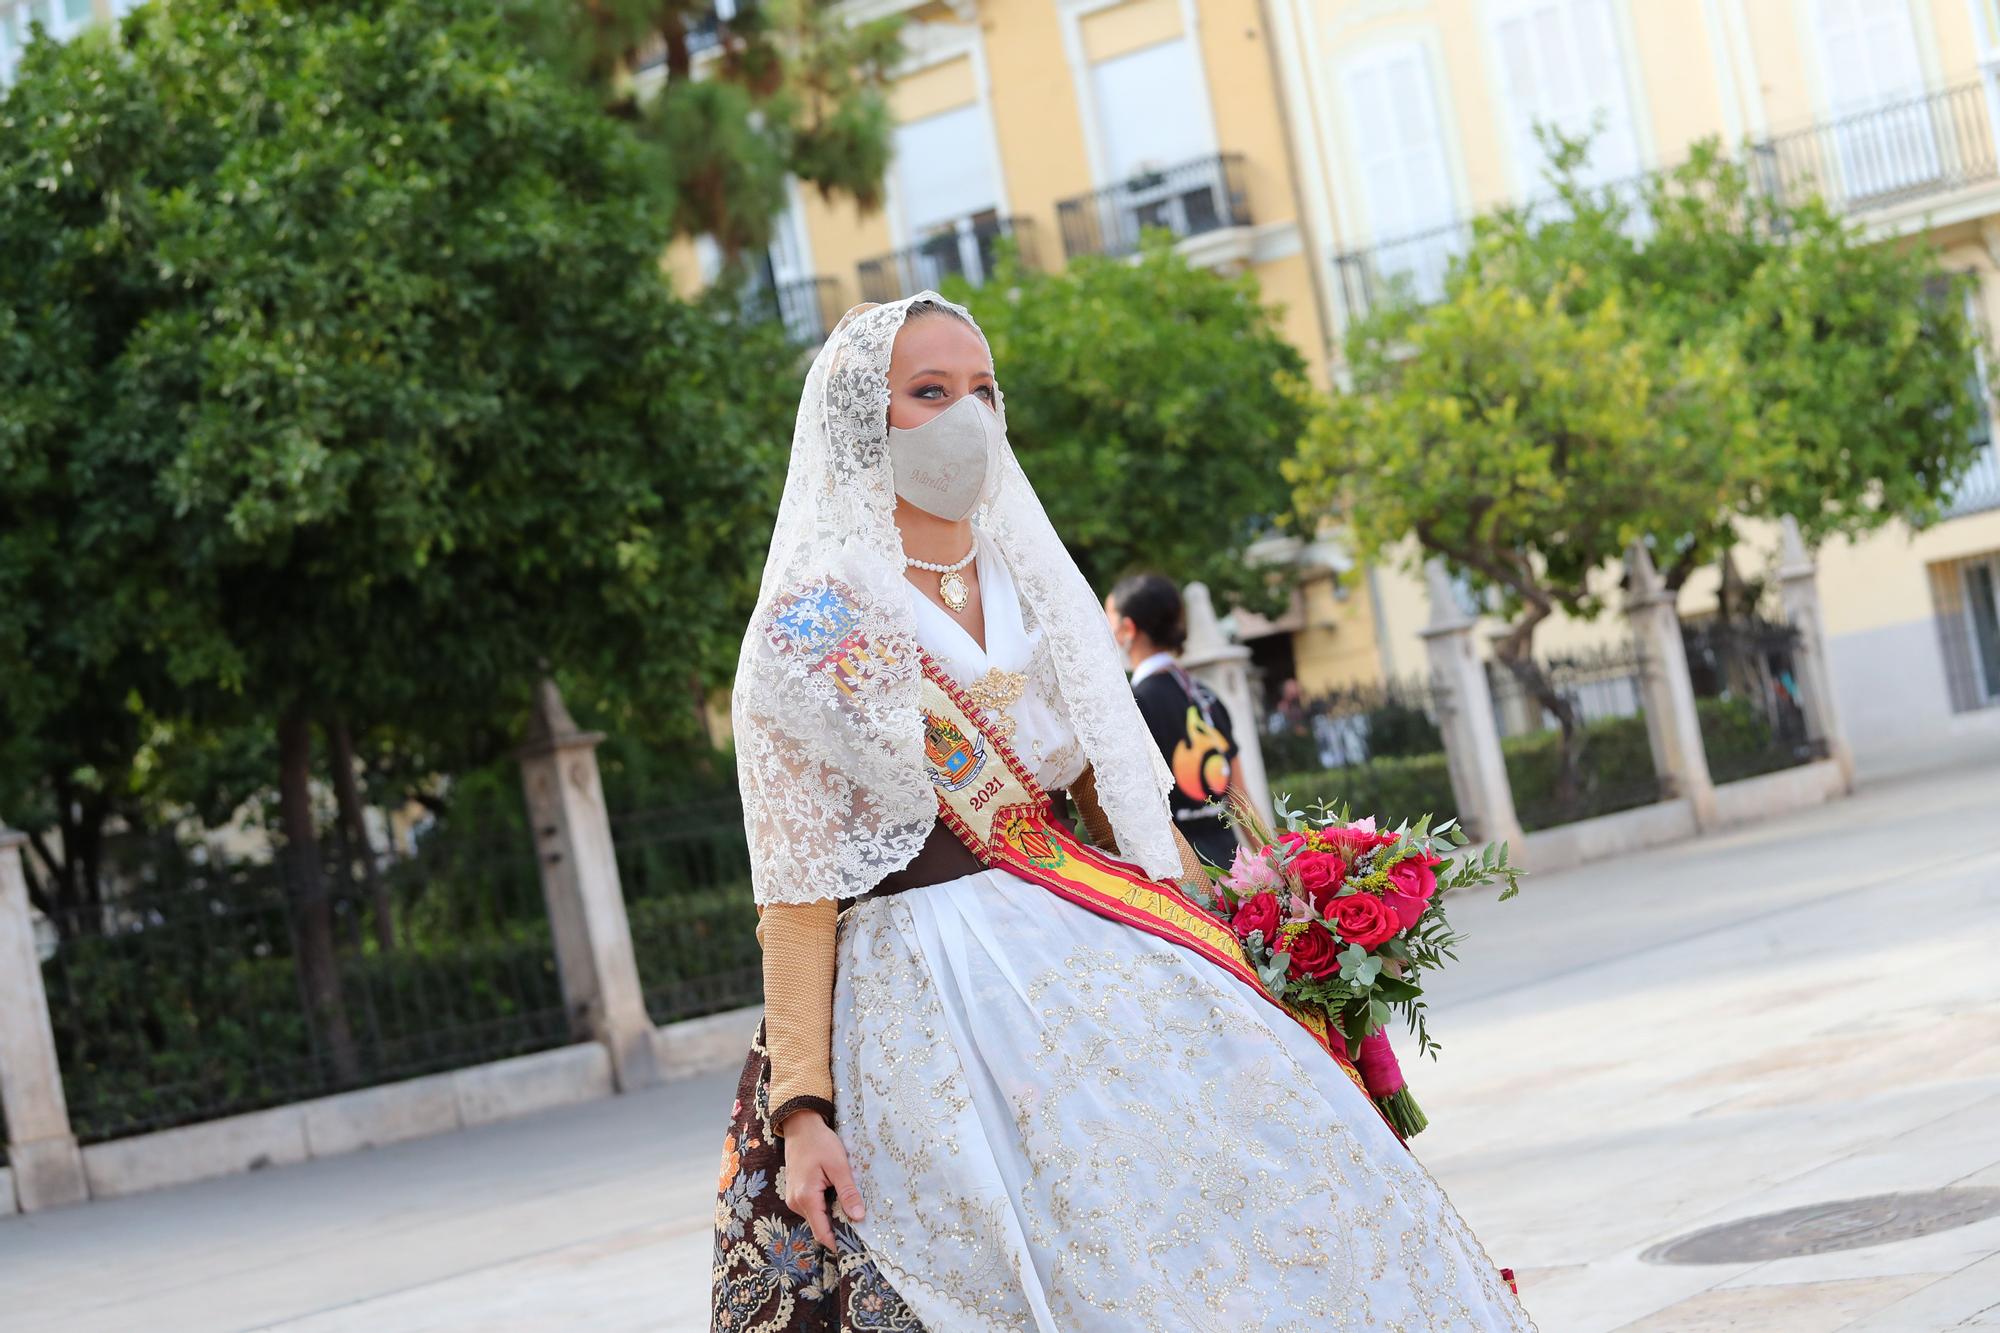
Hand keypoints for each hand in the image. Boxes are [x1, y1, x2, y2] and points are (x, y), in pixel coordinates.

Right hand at [781, 1109, 864, 1249]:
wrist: (800, 1126)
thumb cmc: (820, 1142)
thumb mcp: (839, 1166)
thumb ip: (848, 1192)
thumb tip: (859, 1217)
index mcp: (806, 1198)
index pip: (822, 1233)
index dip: (838, 1243)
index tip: (856, 1248)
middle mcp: (796, 1203)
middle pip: (819, 1226)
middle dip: (838, 1227)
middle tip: (861, 1224)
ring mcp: (793, 1199)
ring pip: (816, 1217)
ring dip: (832, 1215)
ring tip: (850, 1205)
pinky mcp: (795, 1194)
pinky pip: (812, 1208)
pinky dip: (825, 1207)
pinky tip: (837, 1196)